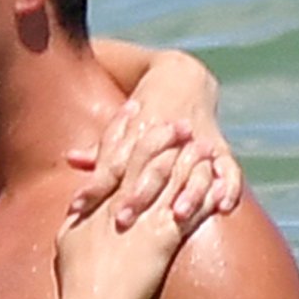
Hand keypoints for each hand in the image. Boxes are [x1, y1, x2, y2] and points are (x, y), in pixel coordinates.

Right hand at [56, 120, 197, 298]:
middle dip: (162, 133)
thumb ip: (74, 218)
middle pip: (144, 155)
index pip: (112, 152)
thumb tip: (74, 209)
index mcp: (100, 198)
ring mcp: (146, 217)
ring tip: (202, 143)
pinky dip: (205, 194)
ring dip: (188, 158)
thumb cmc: (76, 278)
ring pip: (171, 176)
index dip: (123, 128)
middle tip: (176, 117)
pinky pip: (191, 208)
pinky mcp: (166, 237)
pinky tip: (218, 185)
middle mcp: (123, 200)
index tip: (133, 108)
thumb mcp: (67, 239)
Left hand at [66, 100, 230, 233]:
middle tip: (122, 220)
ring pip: (192, 167)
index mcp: (138, 132)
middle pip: (151, 166)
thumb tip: (69, 158)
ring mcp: (196, 141)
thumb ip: (100, 149)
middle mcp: (167, 136)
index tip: (79, 206)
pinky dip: (228, 186)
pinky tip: (224, 207)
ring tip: (178, 214)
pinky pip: (229, 168)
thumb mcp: (122, 127)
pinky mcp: (221, 147)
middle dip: (137, 193)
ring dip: (187, 191)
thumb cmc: (146, 113)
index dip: (96, 185)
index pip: (113, 162)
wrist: (182, 77)